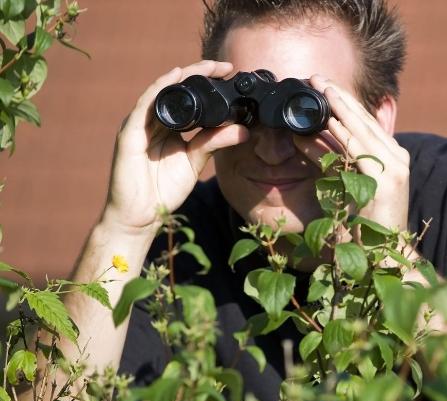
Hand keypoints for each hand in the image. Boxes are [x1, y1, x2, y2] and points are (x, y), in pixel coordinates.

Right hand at [102, 60, 249, 234]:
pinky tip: (175, 76)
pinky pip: (145, 104)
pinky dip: (160, 88)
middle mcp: (154, 120)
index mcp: (170, 126)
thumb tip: (244, 130)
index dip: (208, 83)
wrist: (140, 215)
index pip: (190, 98)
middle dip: (200, 74)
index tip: (230, 74)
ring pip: (162, 91)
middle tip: (225, 66)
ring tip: (207, 67)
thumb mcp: (196, 161)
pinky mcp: (130, 132)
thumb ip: (215, 143)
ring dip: (185, 76)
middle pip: (177, 89)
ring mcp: (140, 124)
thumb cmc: (164, 189)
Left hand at [296, 75, 408, 232]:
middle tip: (316, 78)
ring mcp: (395, 169)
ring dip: (340, 107)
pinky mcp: (388, 181)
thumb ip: (329, 160)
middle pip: (365, 120)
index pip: (366, 123)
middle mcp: (397, 159)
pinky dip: (344, 134)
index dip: (344, 102)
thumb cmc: (366, 227)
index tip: (323, 85)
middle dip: (339, 97)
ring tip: (321, 89)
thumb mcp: (343, 184)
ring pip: (363, 130)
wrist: (387, 257)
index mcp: (392, 158)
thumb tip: (302, 138)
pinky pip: (360, 151)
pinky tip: (329, 120)